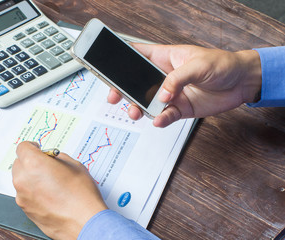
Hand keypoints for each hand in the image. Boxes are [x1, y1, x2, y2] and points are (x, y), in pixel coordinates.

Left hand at [12, 142, 107, 239]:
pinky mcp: (25, 210)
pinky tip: (49, 194)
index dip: (32, 147)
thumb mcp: (74, 165)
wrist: (84, 222)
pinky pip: (25, 194)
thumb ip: (58, 158)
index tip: (38, 149)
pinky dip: (33, 191)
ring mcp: (22, 196)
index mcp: (34, 164)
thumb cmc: (81, 195)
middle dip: (30, 162)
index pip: (23, 147)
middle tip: (46, 165)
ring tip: (50, 182)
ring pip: (21, 180)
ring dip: (31, 177)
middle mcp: (23, 180)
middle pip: (19, 163)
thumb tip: (52, 159)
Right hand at [108, 44, 261, 126]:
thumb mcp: (198, 65)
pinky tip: (157, 120)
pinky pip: (165, 116)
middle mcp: (164, 77)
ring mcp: (170, 94)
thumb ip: (177, 79)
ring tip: (135, 112)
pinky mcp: (180, 108)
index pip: (137, 55)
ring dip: (138, 108)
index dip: (121, 59)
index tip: (107, 67)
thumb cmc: (222, 64)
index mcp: (165, 58)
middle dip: (123, 90)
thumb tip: (162, 94)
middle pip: (136, 83)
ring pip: (146, 102)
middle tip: (114, 97)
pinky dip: (160, 119)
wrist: (242, 83)